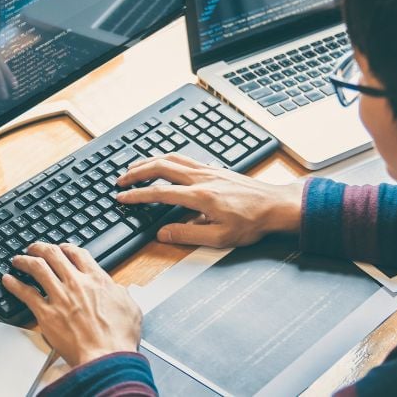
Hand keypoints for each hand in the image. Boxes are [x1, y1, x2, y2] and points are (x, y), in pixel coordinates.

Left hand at [2, 243, 141, 366]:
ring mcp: (60, 297)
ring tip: (18, 260)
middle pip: (53, 254)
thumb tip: (117, 289)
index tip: (62, 248)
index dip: (66, 247)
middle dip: (41, 247)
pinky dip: (14, 284)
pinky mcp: (46, 314)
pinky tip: (8, 280)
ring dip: (25, 260)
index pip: (77, 254)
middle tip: (34, 248)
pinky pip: (26, 293)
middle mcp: (76, 283)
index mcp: (97, 280)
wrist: (107, 357)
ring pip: (37, 267)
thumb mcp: (130, 308)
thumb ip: (121, 293)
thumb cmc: (118, 338)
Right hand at [116, 153, 303, 247]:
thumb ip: (188, 234)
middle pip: (160, 167)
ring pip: (172, 158)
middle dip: (136, 172)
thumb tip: (163, 233)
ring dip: (149, 161)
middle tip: (120, 180)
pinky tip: (163, 163)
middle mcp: (201, 178)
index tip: (121, 198)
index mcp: (200, 196)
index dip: (137, 196)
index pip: (159, 193)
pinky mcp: (214, 169)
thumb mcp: (220, 238)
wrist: (276, 206)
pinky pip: (184, 158)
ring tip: (134, 168)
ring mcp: (208, 171)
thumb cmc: (252, 223)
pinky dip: (167, 158)